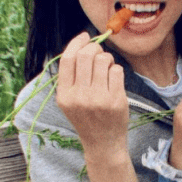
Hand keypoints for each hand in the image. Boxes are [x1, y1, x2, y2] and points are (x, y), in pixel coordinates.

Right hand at [56, 32, 127, 157]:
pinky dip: (116, 70)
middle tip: (99, 54)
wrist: (102, 144)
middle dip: (95, 49)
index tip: (85, 36)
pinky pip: (117, 70)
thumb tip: (83, 44)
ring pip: (103, 60)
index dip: (76, 43)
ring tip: (107, 68)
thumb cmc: (87, 117)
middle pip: (86, 56)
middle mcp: (79, 97)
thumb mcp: (71, 100)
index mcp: (64, 95)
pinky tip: (114, 80)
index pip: (67, 60)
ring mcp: (98, 99)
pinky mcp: (115, 100)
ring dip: (107, 59)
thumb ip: (72, 77)